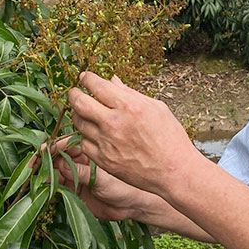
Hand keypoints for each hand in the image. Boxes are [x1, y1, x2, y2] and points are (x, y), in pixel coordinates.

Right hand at [42, 136, 146, 220]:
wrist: (132, 207)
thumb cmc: (125, 186)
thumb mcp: (103, 178)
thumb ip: (82, 172)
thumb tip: (60, 164)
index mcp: (89, 151)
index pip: (67, 145)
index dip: (54, 147)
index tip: (44, 150)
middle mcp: (80, 161)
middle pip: (57, 157)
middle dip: (44, 159)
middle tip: (32, 164)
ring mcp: (76, 175)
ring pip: (55, 171)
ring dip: (45, 173)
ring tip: (35, 176)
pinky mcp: (73, 191)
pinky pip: (57, 186)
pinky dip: (48, 186)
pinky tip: (42, 188)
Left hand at [68, 72, 200, 196]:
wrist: (174, 171)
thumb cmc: (170, 137)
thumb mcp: (156, 108)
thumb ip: (130, 93)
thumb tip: (112, 81)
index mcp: (129, 106)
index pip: (97, 85)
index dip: (87, 78)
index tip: (84, 77)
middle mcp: (114, 123)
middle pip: (79, 103)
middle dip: (74, 94)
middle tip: (75, 93)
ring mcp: (106, 143)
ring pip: (79, 123)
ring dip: (78, 114)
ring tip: (84, 112)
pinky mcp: (103, 160)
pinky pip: (84, 143)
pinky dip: (86, 136)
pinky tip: (93, 133)